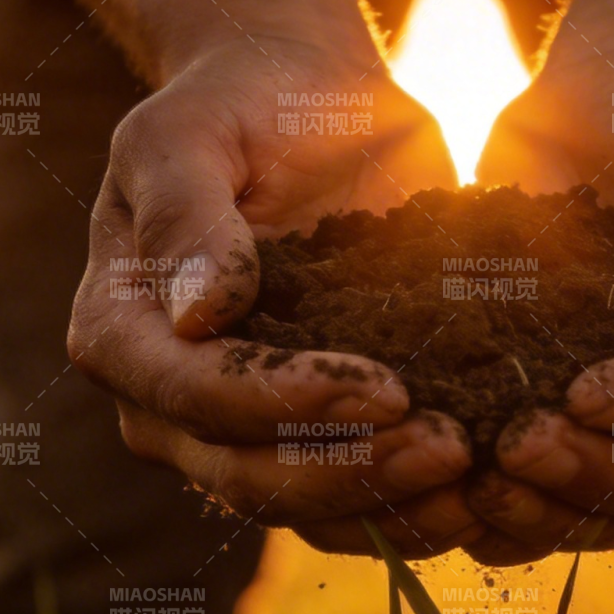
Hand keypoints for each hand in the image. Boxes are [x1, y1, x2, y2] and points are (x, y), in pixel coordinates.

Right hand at [67, 36, 481, 555]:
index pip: (196, 397)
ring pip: (310, 511)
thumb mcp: (194, 129)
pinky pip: (361, 506)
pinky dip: (422, 508)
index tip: (386, 388)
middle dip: (353, 470)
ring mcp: (242, 437)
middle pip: (249, 478)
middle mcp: (169, 407)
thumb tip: (194, 316)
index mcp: (123, 332)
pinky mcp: (315, 444)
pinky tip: (491, 487)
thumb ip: (186, 212)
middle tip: (452, 446)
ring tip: (483, 473)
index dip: (286, 404)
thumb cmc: (244, 103)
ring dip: (396, 506)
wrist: (312, 109)